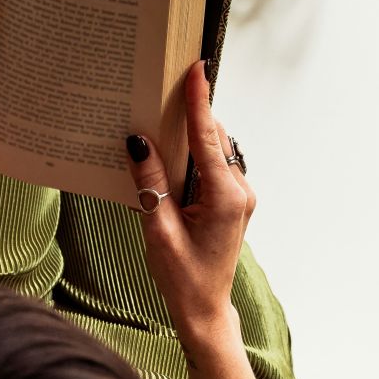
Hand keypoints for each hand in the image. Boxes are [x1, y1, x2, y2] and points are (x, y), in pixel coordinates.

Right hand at [125, 60, 256, 337]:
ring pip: (213, 150)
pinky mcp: (230, 201)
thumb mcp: (158, 230)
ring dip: (190, 133)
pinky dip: (192, 152)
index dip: (199, 102)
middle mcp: (239, 191)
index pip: (208, 139)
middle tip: (164, 86)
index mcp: (226, 197)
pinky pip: (211, 165)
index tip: (196, 70)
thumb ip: (150, 184)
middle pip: (212, 139)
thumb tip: (139, 142)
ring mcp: (238, 196)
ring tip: (162, 113)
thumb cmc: (182, 277)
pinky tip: (170, 149)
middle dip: (190, 112)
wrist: (203, 308)